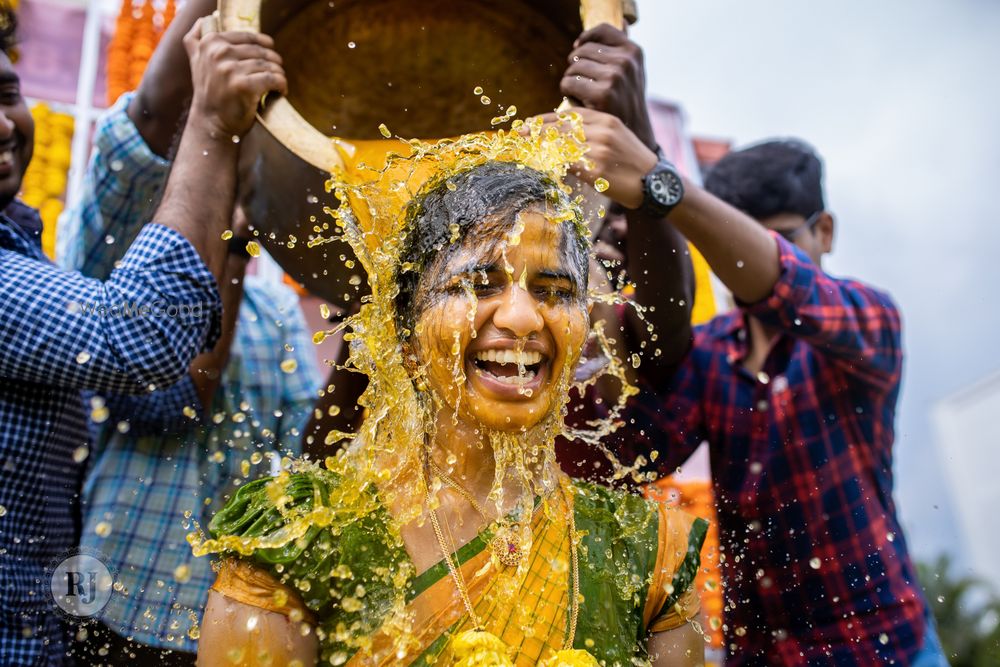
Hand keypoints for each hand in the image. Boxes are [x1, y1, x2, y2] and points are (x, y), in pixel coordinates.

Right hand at [183, 18, 286, 138]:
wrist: (210, 124)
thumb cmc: (210, 94)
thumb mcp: (196, 61)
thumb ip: (198, 39)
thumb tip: (207, 17)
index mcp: (210, 42)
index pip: (248, 37)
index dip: (264, 45)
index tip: (270, 53)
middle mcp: (218, 53)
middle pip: (260, 51)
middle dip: (273, 62)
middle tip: (277, 72)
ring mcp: (230, 69)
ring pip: (268, 65)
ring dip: (279, 75)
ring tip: (278, 83)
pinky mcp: (244, 85)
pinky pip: (273, 79)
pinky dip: (281, 85)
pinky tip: (281, 91)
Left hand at [535, 108, 656, 208]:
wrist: (655, 182)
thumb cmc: (633, 163)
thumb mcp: (616, 136)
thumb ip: (593, 132)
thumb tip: (564, 135)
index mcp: (606, 120)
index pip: (568, 115)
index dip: (545, 119)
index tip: (529, 123)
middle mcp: (602, 131)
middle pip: (561, 128)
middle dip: (537, 131)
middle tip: (519, 134)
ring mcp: (599, 150)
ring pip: (561, 145)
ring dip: (541, 148)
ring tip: (526, 149)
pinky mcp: (597, 170)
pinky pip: (568, 165)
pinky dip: (553, 164)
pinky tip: (542, 165)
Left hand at [561, 23, 655, 149]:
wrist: (635, 134)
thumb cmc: (627, 102)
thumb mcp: (633, 72)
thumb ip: (625, 50)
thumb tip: (626, 23)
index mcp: (634, 51)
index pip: (602, 30)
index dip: (586, 38)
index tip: (578, 48)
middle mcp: (626, 61)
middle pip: (582, 51)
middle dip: (576, 65)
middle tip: (581, 82)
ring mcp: (615, 77)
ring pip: (573, 67)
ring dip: (571, 80)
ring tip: (581, 93)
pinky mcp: (602, 95)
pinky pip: (568, 83)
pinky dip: (567, 92)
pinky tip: (577, 101)